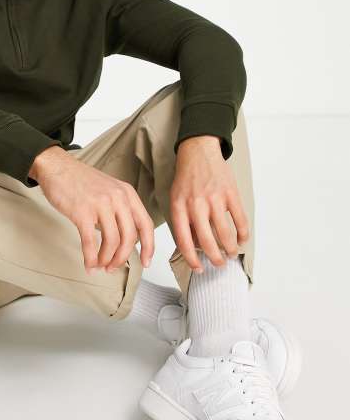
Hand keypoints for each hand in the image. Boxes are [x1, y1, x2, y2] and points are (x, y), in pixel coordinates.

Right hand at [30, 146, 154, 272]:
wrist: (57, 167)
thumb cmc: (80, 180)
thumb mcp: (109, 189)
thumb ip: (120, 209)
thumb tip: (124, 239)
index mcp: (127, 193)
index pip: (145, 224)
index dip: (148, 246)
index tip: (146, 262)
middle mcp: (117, 197)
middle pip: (129, 237)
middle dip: (122, 258)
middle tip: (113, 267)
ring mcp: (100, 204)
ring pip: (112, 242)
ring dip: (106, 259)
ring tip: (100, 266)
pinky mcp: (82, 212)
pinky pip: (90, 242)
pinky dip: (90, 258)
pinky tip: (88, 264)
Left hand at [170, 135, 249, 272]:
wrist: (198, 151)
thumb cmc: (186, 178)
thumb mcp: (176, 198)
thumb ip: (183, 220)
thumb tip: (193, 245)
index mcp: (179, 207)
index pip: (184, 240)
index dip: (191, 258)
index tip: (198, 268)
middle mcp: (196, 204)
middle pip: (207, 241)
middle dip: (214, 258)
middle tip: (218, 264)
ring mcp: (215, 199)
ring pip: (225, 234)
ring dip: (229, 249)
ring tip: (230, 254)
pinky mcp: (230, 193)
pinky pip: (240, 220)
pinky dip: (243, 234)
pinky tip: (241, 240)